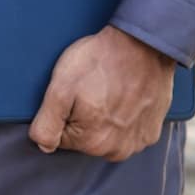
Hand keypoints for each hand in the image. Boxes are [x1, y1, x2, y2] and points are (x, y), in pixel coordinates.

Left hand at [29, 25, 175, 161]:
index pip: (60, 137)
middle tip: (90, 89)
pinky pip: (128, 130)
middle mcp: (117, 150)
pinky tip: (124, 96)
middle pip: (84, 138)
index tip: (72, 94)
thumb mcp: (60, 90)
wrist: (142, 44)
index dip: (61, 113)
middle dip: (81, 116)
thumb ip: (46, 125)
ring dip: (104, 117)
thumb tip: (43, 146)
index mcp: (91, 143)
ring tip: (107, 90)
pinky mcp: (152, 131)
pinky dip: (124, 115)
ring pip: (106, 135)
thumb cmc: (98, 63)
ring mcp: (138, 142)